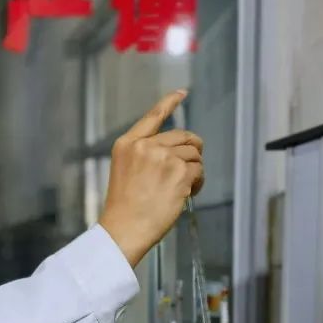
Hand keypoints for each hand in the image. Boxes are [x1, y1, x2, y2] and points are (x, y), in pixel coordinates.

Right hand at [99, 90, 204, 266]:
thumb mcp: (126, 172)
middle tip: (192, 166)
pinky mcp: (179, 172)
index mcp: (127, 144)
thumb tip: (178, 151)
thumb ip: (145, 156)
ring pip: (194, 154)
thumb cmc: (124, 208)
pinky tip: (190, 193)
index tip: (182, 93)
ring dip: (195, 169)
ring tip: (187, 187)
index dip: (170, 103)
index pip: (152, 117)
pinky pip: (199, 171)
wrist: (123, 229)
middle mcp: (145, 146)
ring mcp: (163, 158)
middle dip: (192, 149)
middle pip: (182, 136)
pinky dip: (198, 182)